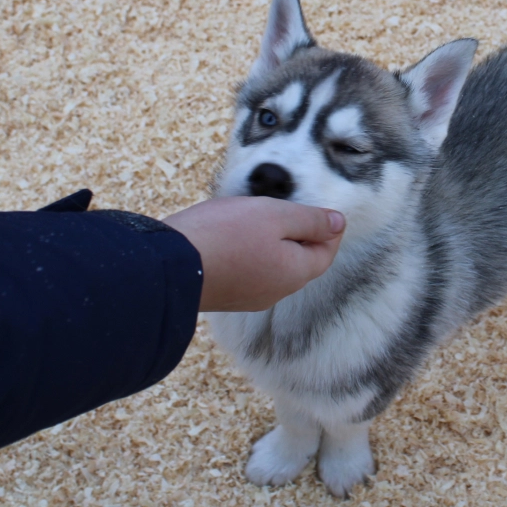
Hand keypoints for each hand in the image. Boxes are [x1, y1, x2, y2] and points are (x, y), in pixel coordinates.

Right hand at [162, 196, 344, 311]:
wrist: (167, 266)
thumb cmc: (225, 235)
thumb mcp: (275, 216)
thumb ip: (310, 220)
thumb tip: (339, 223)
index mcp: (294, 273)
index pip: (325, 253)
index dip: (329, 230)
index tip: (323, 210)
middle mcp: (275, 291)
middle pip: (300, 261)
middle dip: (301, 236)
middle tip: (290, 209)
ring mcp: (248, 296)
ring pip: (273, 267)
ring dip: (273, 244)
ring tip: (259, 218)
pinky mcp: (224, 295)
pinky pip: (248, 271)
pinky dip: (250, 253)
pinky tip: (233, 235)